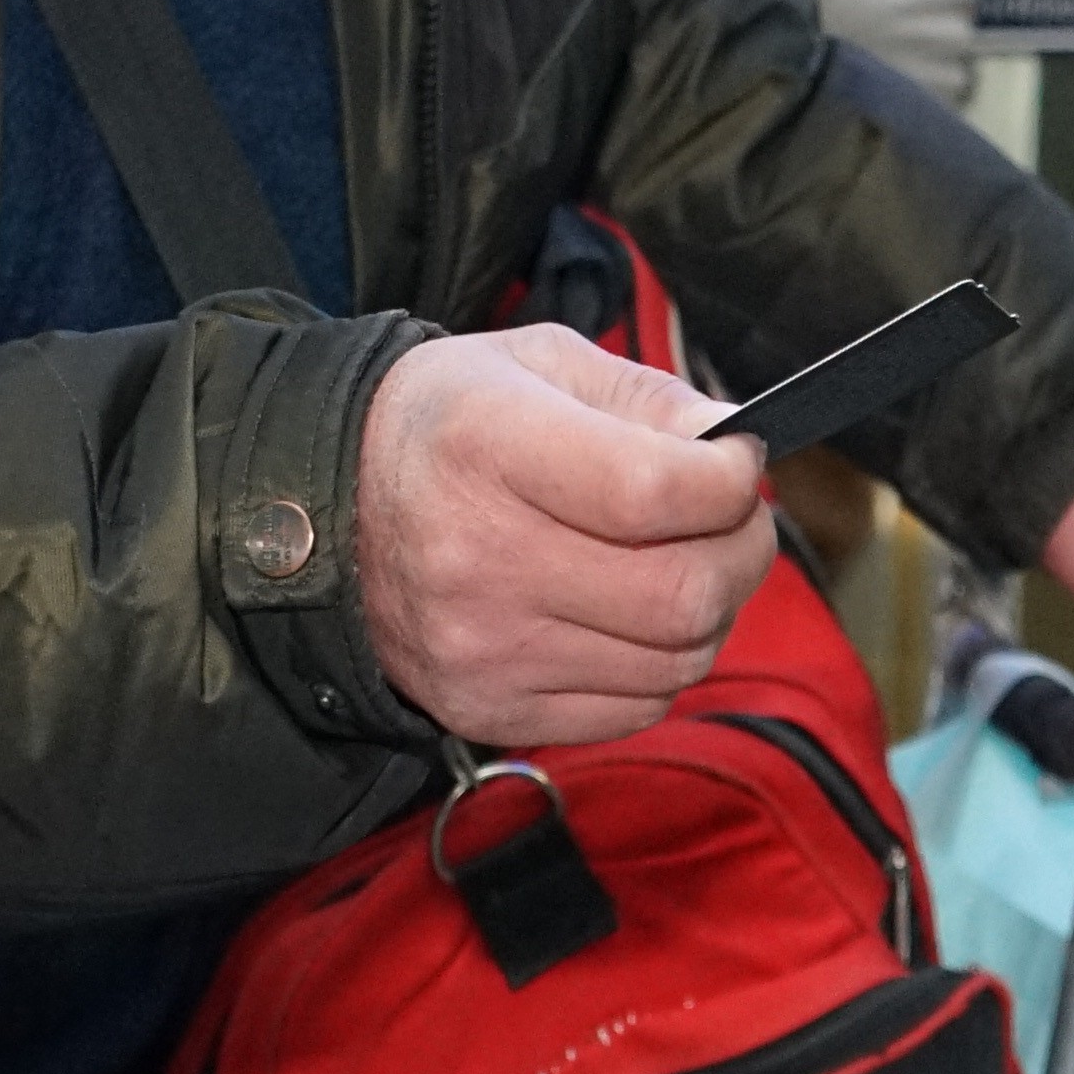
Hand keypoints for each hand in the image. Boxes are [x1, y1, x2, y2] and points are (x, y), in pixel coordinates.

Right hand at [356, 324, 779, 745]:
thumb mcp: (537, 363)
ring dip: (711, 612)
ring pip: (675, 661)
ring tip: (684, 562)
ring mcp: (480, 649)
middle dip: (742, 553)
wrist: (331, 514)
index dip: (729, 481)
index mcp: (486, 444)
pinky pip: (635, 708)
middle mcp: (476, 557)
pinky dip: (662, 664)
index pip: (655, 490)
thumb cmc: (449, 426)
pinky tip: (632, 616)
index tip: (734, 463)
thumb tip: (734, 444)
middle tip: (735, 521)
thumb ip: (647, 396)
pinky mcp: (488, 710)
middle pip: (681, 594)